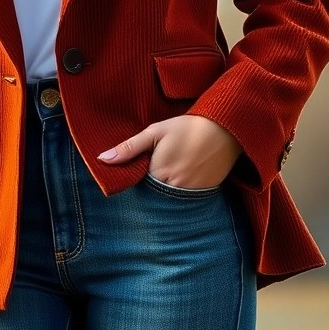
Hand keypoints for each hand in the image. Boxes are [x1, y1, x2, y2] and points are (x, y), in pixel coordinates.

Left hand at [97, 114, 242, 188]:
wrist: (225, 128)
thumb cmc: (187, 127)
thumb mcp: (155, 132)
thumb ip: (129, 148)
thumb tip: (102, 159)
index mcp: (157, 173)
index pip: (136, 188)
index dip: (133, 183)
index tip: (135, 176)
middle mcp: (172, 188)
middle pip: (152, 198)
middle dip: (148, 192)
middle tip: (154, 175)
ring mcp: (190, 194)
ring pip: (169, 202)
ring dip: (164, 196)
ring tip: (167, 179)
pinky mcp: (204, 194)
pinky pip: (186, 202)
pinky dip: (181, 197)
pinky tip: (181, 183)